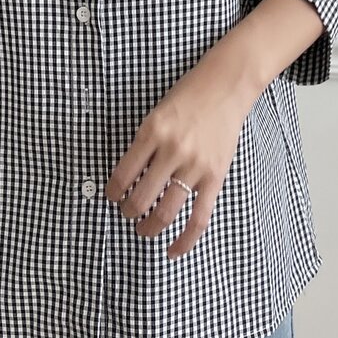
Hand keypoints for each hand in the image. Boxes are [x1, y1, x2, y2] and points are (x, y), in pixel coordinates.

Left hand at [104, 50, 252, 260]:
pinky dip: (184, 240)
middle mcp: (172, 150)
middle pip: (141, 198)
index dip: (112, 192)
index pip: (122, 174)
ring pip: (165, 212)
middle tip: (126, 213)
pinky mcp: (215, 177)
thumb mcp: (155, 113)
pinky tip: (171, 251)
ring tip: (142, 229)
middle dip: (128, 212)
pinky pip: (198, 218)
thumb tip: (126, 178)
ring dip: (148, 227)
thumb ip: (143, 144)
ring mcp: (195, 166)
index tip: (112, 196)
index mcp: (151, 131)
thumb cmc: (187, 97)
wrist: (225, 86)